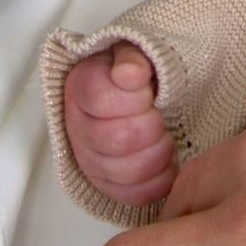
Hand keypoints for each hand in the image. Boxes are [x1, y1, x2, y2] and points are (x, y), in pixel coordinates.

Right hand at [64, 42, 175, 209]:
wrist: (136, 93)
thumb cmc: (137, 71)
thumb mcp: (136, 50)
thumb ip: (133, 57)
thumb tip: (130, 73)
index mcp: (81, 87)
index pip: (102, 99)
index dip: (135, 97)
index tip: (149, 89)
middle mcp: (77, 126)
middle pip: (117, 139)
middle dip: (152, 126)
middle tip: (162, 115)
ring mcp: (89, 159)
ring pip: (126, 171)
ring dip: (158, 154)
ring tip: (166, 137)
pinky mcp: (106, 184)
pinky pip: (132, 195)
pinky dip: (158, 181)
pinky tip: (168, 163)